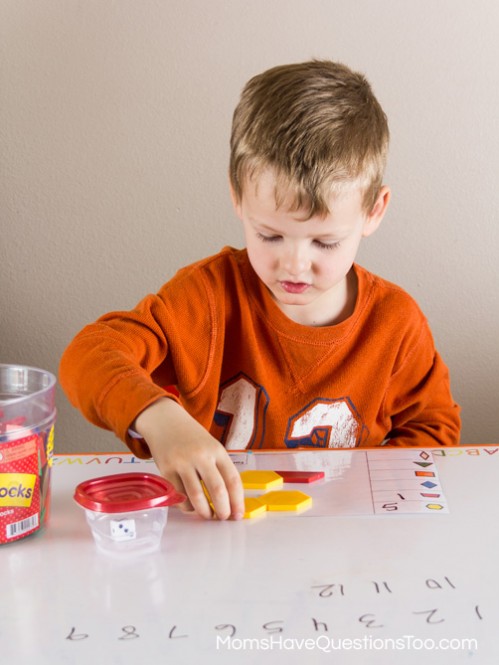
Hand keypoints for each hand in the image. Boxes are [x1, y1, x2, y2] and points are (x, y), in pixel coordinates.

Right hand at [133, 398, 243, 520]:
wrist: (165, 421)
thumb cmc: (191, 437)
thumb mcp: (211, 446)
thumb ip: (220, 468)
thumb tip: (231, 499)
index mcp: (217, 450)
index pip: (233, 479)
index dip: (238, 501)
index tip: (238, 514)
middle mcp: (201, 455)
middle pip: (217, 490)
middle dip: (223, 510)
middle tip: (224, 518)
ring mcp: (182, 462)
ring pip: (197, 496)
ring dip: (204, 512)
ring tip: (208, 515)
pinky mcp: (166, 470)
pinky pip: (179, 495)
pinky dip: (187, 506)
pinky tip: (191, 506)